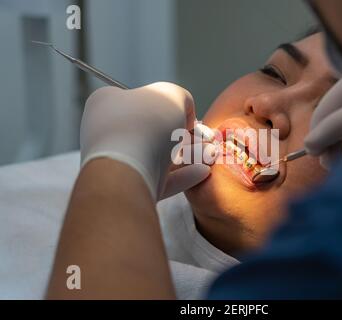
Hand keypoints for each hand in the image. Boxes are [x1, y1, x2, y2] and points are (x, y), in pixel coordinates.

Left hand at [80, 82, 214, 199]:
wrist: (127, 169)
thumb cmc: (144, 123)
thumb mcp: (171, 95)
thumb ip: (181, 97)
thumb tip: (184, 114)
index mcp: (108, 104)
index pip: (142, 101)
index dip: (171, 108)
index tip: (191, 118)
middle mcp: (108, 132)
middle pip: (155, 132)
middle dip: (187, 137)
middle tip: (208, 139)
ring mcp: (118, 162)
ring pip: (160, 157)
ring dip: (190, 156)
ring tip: (211, 155)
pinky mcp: (130, 188)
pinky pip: (160, 180)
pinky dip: (183, 176)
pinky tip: (203, 172)